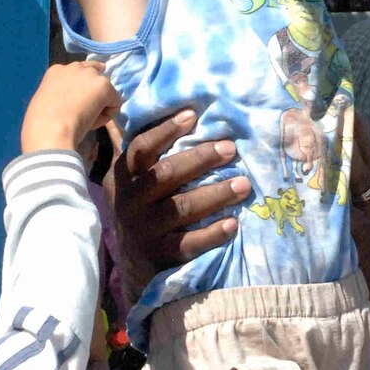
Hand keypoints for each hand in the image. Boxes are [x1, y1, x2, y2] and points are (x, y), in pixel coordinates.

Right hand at [21, 61, 120, 156]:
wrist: (50, 131)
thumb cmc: (40, 124)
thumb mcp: (44, 101)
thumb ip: (58, 94)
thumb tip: (68, 103)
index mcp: (56, 71)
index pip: (77, 72)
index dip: (80, 89)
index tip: (77, 103)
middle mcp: (74, 67)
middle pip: (95, 74)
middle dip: (94, 91)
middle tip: (88, 110)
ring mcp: (90, 75)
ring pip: (105, 90)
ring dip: (100, 105)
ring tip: (86, 120)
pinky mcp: (104, 85)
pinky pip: (115, 103)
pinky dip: (107, 116)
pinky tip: (92, 123)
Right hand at [110, 109, 248, 303]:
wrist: (133, 262)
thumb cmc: (143, 205)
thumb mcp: (135, 178)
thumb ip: (148, 149)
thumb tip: (173, 107)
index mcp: (125, 176)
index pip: (142, 148)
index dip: (165, 130)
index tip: (193, 115)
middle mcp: (131, 201)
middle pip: (166, 175)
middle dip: (200, 159)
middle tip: (230, 148)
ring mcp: (144, 229)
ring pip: (181, 208)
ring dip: (215, 195)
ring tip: (244, 184)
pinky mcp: (160, 254)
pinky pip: (188, 244)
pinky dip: (212, 234)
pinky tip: (233, 223)